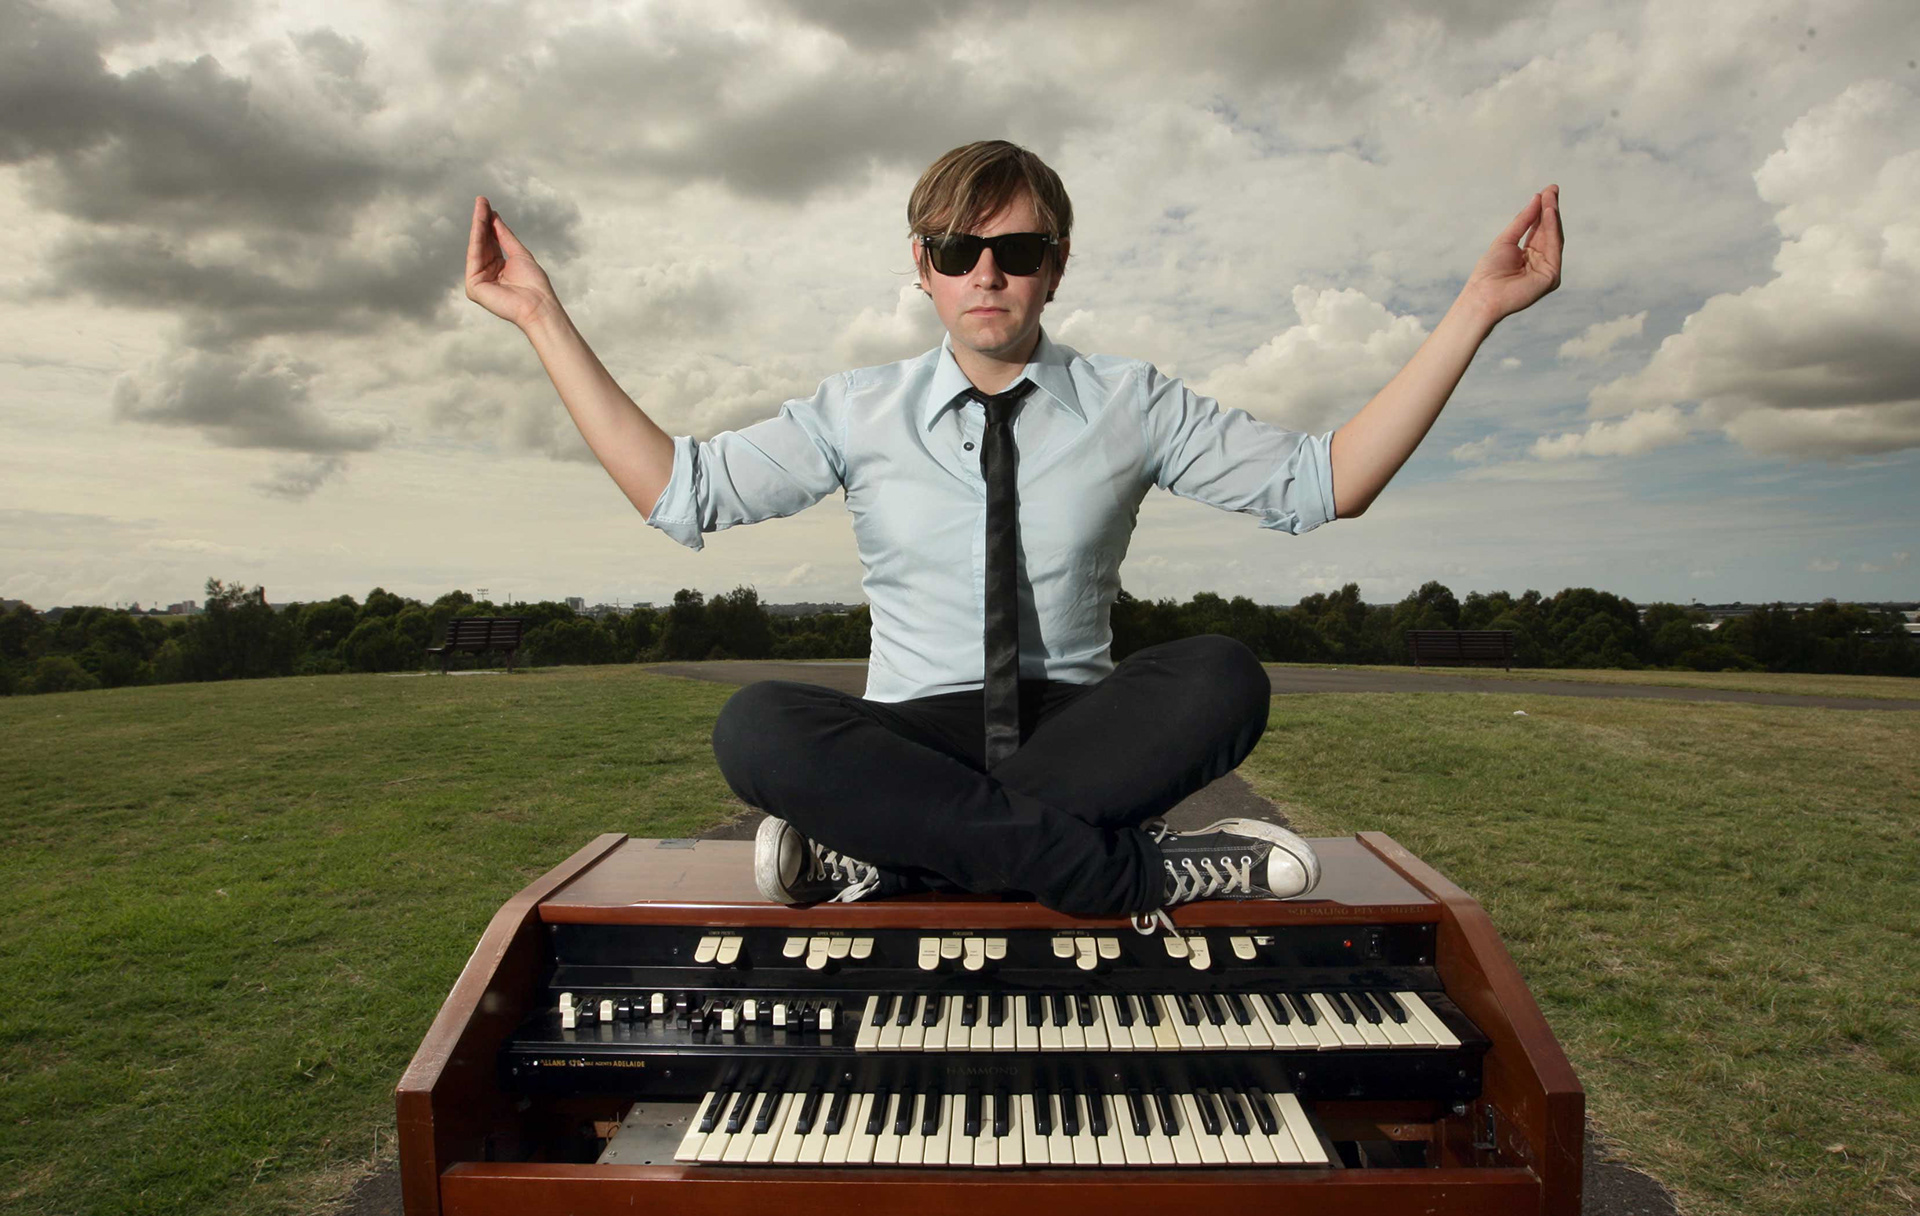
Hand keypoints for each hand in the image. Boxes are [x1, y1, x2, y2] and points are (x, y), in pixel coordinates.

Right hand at [465, 195, 560, 329]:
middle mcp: (487, 274)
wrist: (539, 304)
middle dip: (481, 220)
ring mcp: (479, 280)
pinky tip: (480, 222)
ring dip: (478, 225)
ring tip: (480, 205)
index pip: (491, 242)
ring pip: (477, 247)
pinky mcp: (473, 286)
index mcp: (499, 269)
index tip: (487, 205)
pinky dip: (477, 238)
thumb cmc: (534, 284)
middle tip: (481, 200)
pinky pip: (474, 256)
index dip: (489, 224)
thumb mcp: (519, 253)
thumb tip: (494, 216)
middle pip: (482, 243)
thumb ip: (504, 236)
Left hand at [1461, 184, 1561, 323]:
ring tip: (1550, 198)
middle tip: (1552, 189)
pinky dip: (1551, 229)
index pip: (1539, 228)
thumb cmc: (1489, 271)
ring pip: (1554, 237)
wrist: (1483, 295)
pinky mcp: (1551, 276)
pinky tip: (1548, 213)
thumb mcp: (1506, 239)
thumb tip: (1538, 197)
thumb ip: (1523, 220)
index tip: (1547, 190)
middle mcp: (1540, 261)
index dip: (1543, 209)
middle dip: (1550, 209)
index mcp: (1529, 255)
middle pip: (1549, 231)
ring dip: (1552, 216)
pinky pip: (1553, 247)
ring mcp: (1547, 269)